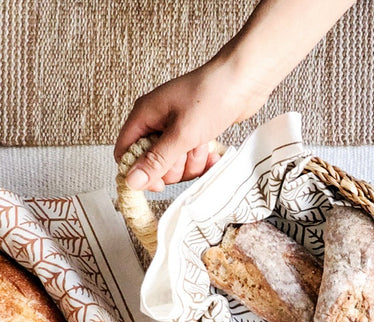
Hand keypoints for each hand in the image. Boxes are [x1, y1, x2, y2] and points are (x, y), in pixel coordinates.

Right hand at [113, 58, 268, 191]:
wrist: (243, 81)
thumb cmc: (211, 97)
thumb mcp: (181, 134)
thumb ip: (157, 160)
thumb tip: (132, 180)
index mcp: (144, 115)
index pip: (125, 151)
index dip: (137, 171)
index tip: (157, 184)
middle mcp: (157, 121)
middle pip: (153, 162)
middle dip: (173, 166)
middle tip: (186, 152)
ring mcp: (177, 127)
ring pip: (175, 163)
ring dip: (191, 162)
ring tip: (202, 145)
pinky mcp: (195, 133)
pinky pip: (192, 158)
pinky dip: (203, 158)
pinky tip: (212, 152)